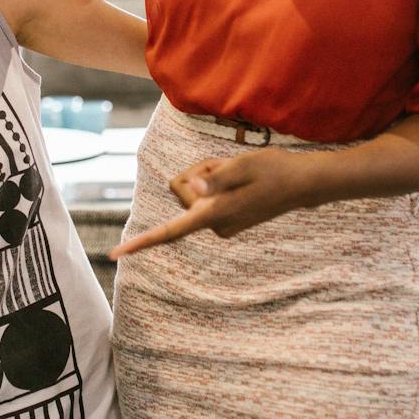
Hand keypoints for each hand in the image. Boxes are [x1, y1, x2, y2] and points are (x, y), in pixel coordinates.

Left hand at [109, 148, 309, 258]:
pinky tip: (241, 179)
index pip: (170, 231)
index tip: (115, 254)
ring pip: (195, 190)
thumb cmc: (274, 171)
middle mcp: (214, 224)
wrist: (304, 184)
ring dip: (211, 175)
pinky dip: (219, 182)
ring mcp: (220, 224)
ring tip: (238, 173)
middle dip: (200, 172)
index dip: (140, 242)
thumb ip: (212, 178)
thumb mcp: (241, 165)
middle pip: (182, 191)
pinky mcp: (225, 219)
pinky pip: (207, 195)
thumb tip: (190, 188)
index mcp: (214, 215)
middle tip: (229, 166)